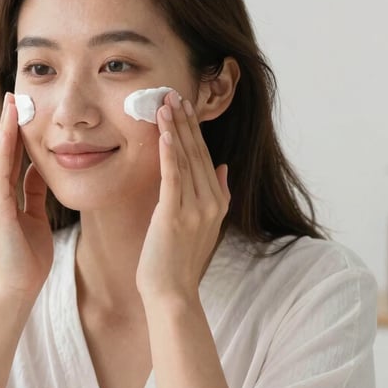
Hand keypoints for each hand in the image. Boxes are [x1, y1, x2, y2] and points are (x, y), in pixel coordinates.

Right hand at [0, 93, 53, 298]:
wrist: (17, 289)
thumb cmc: (27, 259)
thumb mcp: (35, 217)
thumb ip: (33, 192)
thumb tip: (39, 169)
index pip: (8, 159)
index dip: (15, 135)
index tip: (22, 111)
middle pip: (0, 153)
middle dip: (9, 124)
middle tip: (16, 95)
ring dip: (6, 129)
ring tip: (14, 104)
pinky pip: (1, 172)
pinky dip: (6, 149)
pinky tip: (13, 131)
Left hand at [136, 91, 229, 303]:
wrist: (172, 294)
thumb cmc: (180, 262)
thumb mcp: (204, 227)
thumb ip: (216, 196)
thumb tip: (223, 168)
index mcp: (217, 203)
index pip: (206, 158)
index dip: (195, 131)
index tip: (186, 107)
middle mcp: (211, 202)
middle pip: (198, 153)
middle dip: (186, 122)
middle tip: (175, 93)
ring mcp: (194, 209)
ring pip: (185, 160)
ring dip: (176, 129)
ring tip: (166, 103)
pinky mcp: (174, 215)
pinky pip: (173, 178)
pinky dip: (170, 153)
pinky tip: (165, 133)